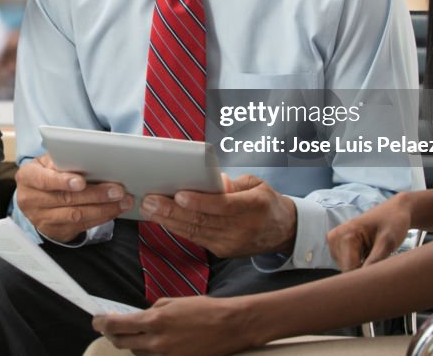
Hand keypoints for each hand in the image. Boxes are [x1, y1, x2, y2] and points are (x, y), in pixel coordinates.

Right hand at [15, 155, 133, 242]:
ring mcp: (42, 220)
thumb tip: (90, 160)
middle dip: (95, 195)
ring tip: (122, 201)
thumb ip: (63, 161)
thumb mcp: (48, 162)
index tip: (81, 181)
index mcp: (27, 177)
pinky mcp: (55, 232)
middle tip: (117, 190)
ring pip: (76, 216)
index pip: (44, 180)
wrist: (35, 196)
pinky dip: (100, 217)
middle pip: (66, 199)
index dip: (63, 181)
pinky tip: (114, 210)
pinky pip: (81, 226)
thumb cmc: (46, 173)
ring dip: (103, 209)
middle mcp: (31, 201)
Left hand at [92, 295, 260, 355]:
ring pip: (136, 352)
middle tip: (107, 326)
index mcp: (155, 320)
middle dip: (111, 333)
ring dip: (131, 342)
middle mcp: (157, 342)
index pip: (117, 325)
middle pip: (121, 342)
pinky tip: (152, 342)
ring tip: (135, 332)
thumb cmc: (204, 309)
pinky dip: (148, 351)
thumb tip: (136, 318)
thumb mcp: (173, 302)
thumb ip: (151, 311)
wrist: (230, 326)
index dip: (101, 323)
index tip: (96, 319)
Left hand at [139, 174, 295, 257]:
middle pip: (203, 220)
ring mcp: (232, 243)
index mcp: (254, 207)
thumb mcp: (256, 184)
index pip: (223, 206)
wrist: (283, 232)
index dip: (200, 202)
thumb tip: (210, 181)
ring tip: (149, 209)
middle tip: (150, 200)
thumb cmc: (266, 202)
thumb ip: (233, 183)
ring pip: (195, 232)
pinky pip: (197, 238)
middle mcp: (243, 228)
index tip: (178, 195)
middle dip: (172, 211)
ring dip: (168, 221)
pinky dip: (178, 228)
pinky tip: (162, 219)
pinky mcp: (223, 251)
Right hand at [326, 193, 411, 270]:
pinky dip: (359, 263)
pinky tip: (368, 254)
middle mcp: (334, 237)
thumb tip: (367, 280)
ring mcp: (334, 241)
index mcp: (345, 234)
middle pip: (347, 269)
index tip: (381, 277)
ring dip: (362, 267)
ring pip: (346, 268)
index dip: (366, 277)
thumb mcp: (388, 242)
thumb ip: (376, 260)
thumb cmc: (393, 222)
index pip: (350, 268)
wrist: (393, 211)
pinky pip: (346, 263)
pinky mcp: (337, 245)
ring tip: (375, 255)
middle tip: (381, 261)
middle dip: (364, 271)